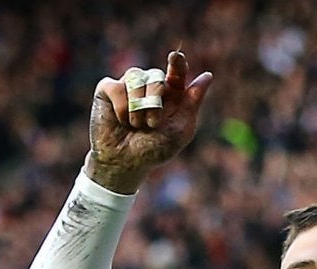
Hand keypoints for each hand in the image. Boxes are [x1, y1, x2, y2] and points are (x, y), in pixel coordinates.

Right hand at [88, 49, 213, 193]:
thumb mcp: (179, 130)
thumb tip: (208, 75)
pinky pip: (117, 87)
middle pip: (156, 76)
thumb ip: (193, 103)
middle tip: (152, 125)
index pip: (177, 70)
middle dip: (154, 102)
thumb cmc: (154, 150)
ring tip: (136, 126)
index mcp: (170, 93)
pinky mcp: (108, 89)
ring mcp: (129, 85)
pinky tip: (121, 120)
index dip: (177, 62)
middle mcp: (150, 85)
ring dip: (138, 106)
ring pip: (135, 77)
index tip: (176, 58)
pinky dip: (122, 108)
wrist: (125, 163)